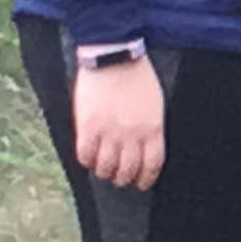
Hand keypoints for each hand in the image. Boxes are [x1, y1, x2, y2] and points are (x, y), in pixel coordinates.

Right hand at [72, 56, 165, 188]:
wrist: (114, 58)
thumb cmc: (138, 77)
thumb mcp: (155, 105)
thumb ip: (150, 128)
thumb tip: (144, 148)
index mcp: (153, 129)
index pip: (152, 164)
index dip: (146, 178)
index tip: (141, 183)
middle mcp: (132, 135)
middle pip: (128, 169)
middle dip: (124, 179)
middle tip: (119, 178)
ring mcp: (109, 132)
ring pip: (106, 166)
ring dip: (104, 173)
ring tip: (103, 171)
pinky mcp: (88, 126)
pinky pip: (85, 154)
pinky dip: (86, 161)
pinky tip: (88, 158)